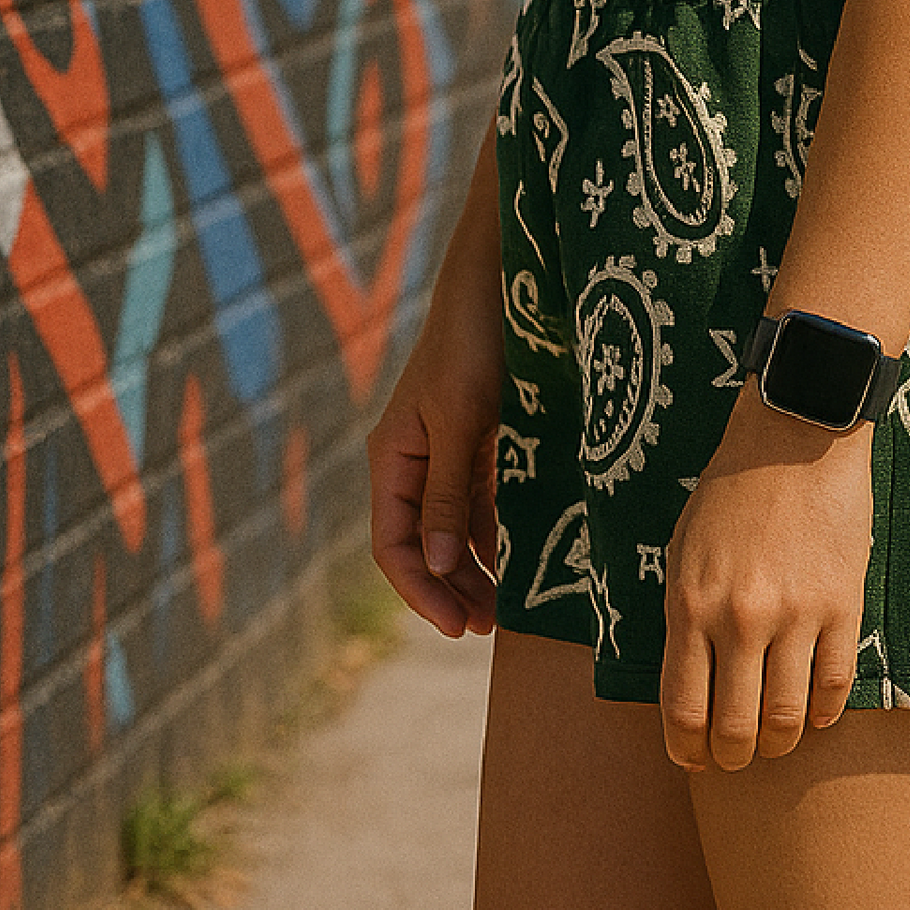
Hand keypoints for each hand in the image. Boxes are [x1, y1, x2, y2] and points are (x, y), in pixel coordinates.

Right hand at [368, 225, 503, 638]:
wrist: (498, 282)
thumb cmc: (471, 344)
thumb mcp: (460, 420)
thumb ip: (447, 491)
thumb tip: (437, 564)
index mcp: (393, 457)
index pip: (394, 544)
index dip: (420, 590)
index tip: (455, 626)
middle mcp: (413, 461)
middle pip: (423, 545)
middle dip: (450, 588)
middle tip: (488, 628)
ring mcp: (446, 452)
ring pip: (452, 529)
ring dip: (473, 568)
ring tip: (504, 608)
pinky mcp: (479, 441)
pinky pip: (479, 502)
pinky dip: (493, 534)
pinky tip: (517, 559)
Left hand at [660, 387, 874, 771]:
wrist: (795, 434)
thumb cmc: (731, 490)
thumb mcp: (682, 549)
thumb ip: (682, 618)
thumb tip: (689, 687)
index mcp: (691, 603)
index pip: (683, 709)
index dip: (687, 750)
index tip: (693, 760)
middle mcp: (741, 618)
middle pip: (735, 729)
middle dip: (732, 758)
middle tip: (736, 757)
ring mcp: (796, 614)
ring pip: (786, 719)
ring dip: (778, 743)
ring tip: (774, 739)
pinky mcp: (844, 605)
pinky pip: (835, 686)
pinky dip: (823, 714)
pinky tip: (814, 712)